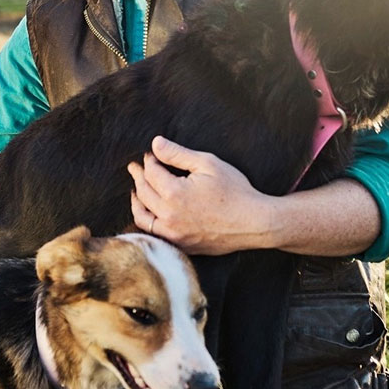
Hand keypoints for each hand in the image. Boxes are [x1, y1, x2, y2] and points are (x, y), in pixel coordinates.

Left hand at [127, 136, 274, 254]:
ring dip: (136, 201)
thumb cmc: (235, 191)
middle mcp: (168, 216)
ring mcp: (173, 234)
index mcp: (174, 193)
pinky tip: (149, 213)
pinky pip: (153, 233)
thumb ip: (178, 154)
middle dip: (138, 177)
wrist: (253, 222)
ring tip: (136, 190)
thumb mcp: (208, 164)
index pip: (151, 173)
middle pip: (143, 193)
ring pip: (142, 217)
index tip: (149, 154)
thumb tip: (155, 143)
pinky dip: (146, 221)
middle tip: (135, 168)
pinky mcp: (180, 245)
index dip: (148, 161)